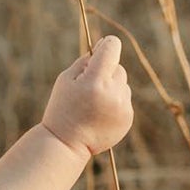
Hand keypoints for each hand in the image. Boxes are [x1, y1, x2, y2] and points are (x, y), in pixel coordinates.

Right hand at [41, 35, 133, 156]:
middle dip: (106, 73)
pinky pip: (124, 100)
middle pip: (118, 68)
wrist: (66, 144)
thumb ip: (86, 61)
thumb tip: (105, 45)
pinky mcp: (128, 118)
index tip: (100, 49)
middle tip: (88, 90)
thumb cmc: (62, 109)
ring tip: (93, 106)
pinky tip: (99, 116)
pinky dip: (114, 104)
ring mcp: (122, 106)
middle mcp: (112, 92)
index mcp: (95, 81)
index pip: (111, 47)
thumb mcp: (65, 80)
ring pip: (123, 84)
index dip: (106, 45)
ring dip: (111, 89)